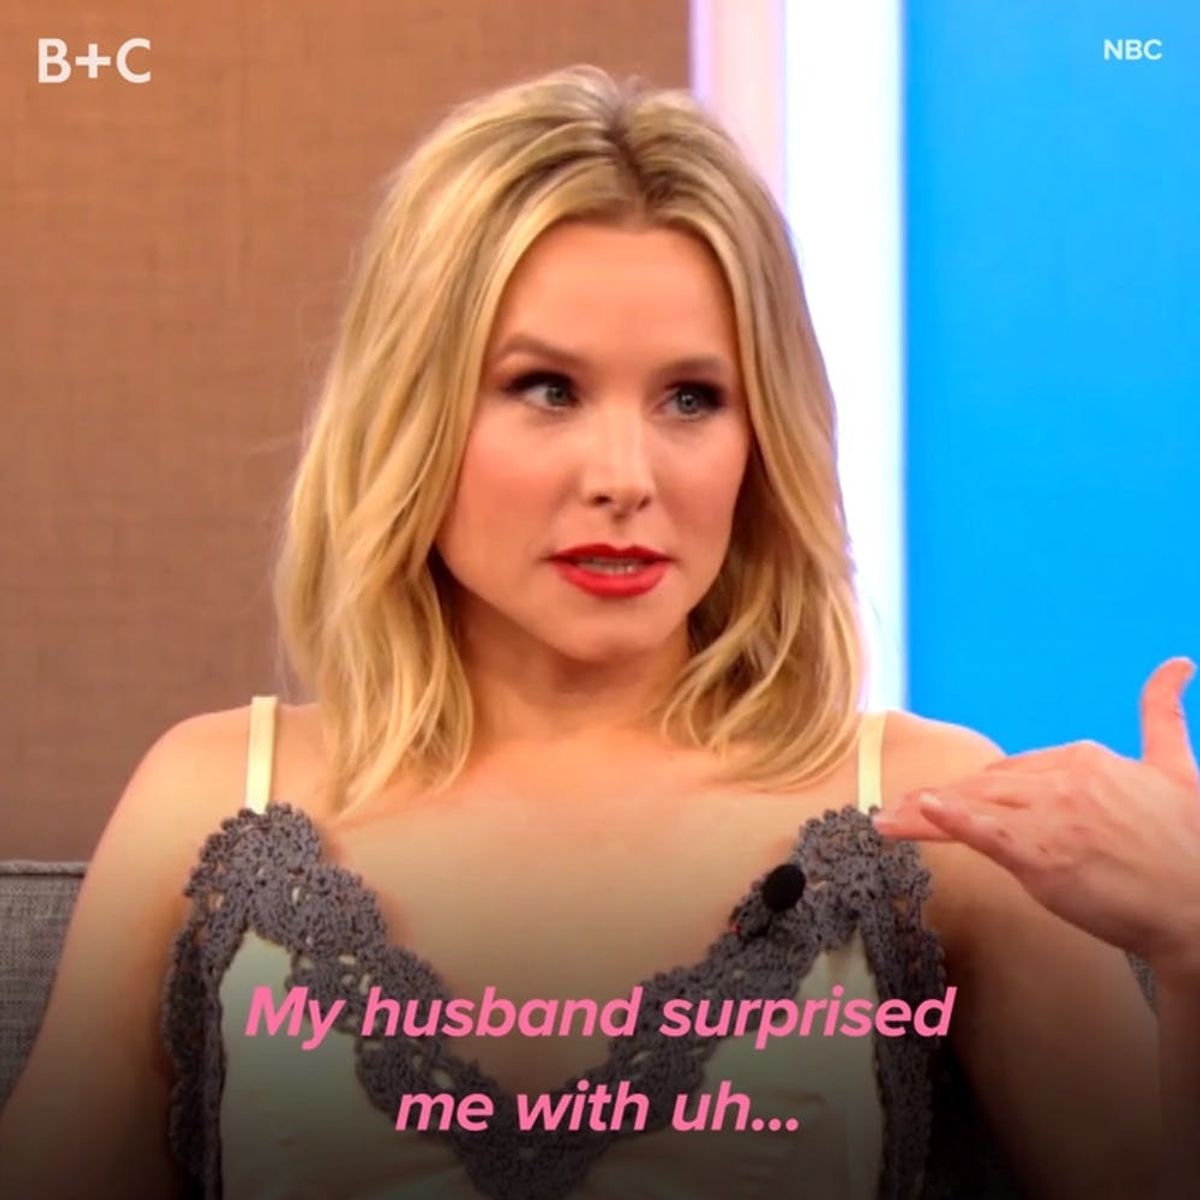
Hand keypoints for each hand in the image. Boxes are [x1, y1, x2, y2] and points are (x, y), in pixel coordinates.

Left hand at [873, 658, 1199, 972]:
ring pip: (970, 805)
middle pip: (982, 786)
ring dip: (922, 812)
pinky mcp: (1042, 855)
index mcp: (1085, 758)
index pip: (1011, 771)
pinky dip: (945, 820)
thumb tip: (1176, 664)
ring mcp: (1050, 816)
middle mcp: (1062, 780)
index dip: (973, 789)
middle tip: (895, 812)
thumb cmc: (1191, 843)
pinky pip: (981, 832)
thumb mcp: (1178, 768)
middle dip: (936, 800)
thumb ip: (1162, 715)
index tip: (940, 799)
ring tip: (886, 821)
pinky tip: (916, 812)